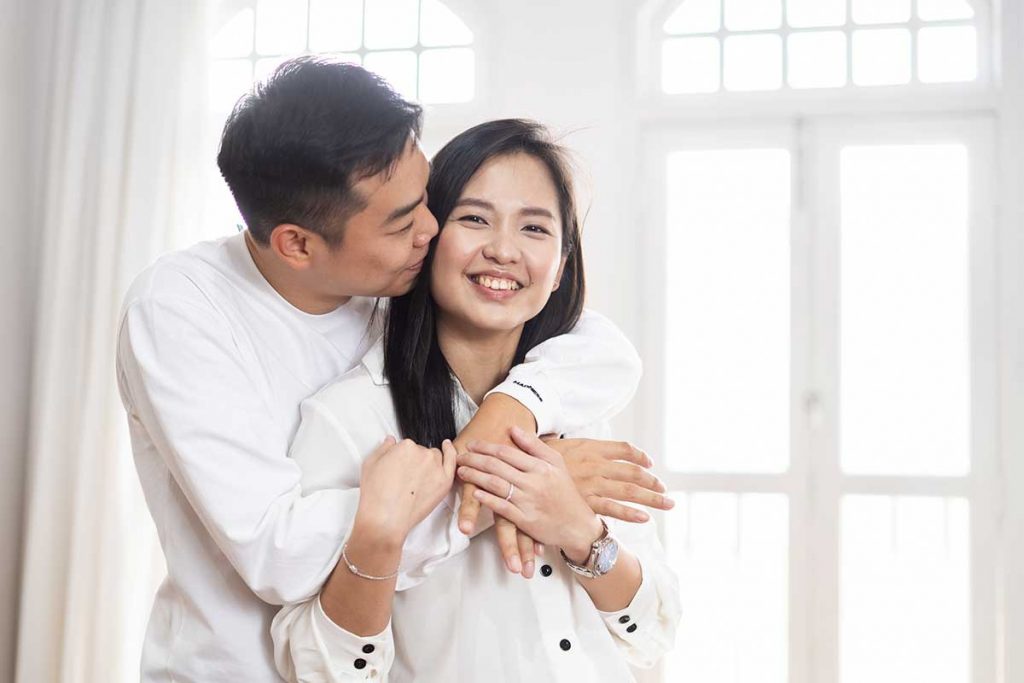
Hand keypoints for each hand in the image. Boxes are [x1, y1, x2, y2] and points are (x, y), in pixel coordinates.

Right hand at [356, 437, 456, 541]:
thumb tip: (391, 441)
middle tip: (406, 478)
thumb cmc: (376, 495)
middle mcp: (422, 453)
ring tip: (419, 480)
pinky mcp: (444, 480)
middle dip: (415, 461)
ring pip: (435, 457)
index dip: (402, 459)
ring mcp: (435, 466)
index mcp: (405, 446)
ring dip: (429, 463)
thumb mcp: (370, 464)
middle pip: (421, 451)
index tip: (399, 468)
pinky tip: (447, 447)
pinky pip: (452, 461)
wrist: (386, 519)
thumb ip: (383, 448)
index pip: (407, 446)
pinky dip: (450, 452)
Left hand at [457, 427, 605, 557]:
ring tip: (462, 471)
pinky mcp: (525, 520)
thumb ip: (535, 446)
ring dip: (476, 477)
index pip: (507, 452)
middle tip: (460, 456)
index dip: (486, 447)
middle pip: (497, 466)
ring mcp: (528, 501)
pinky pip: (502, 507)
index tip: (472, 444)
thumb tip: (514, 428)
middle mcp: (533, 482)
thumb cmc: (565, 492)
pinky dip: (487, 499)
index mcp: (541, 466)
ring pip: (496, 485)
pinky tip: (475, 493)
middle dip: (475, 459)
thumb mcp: (556, 463)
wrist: (578, 524)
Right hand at [543, 437, 673, 520]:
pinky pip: (613, 508)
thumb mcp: (556, 444)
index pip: (624, 449)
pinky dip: (630, 514)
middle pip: (632, 473)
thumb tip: (584, 450)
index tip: (649, 463)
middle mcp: (596, 465)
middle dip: (651, 482)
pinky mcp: (585, 502)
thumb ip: (573, 448)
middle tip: (664, 490)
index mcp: (591, 448)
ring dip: (651, 498)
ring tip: (666, 503)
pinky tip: (644, 518)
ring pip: (629, 491)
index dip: (639, 456)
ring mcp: (592, 484)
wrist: (518, 464)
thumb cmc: (534, 454)